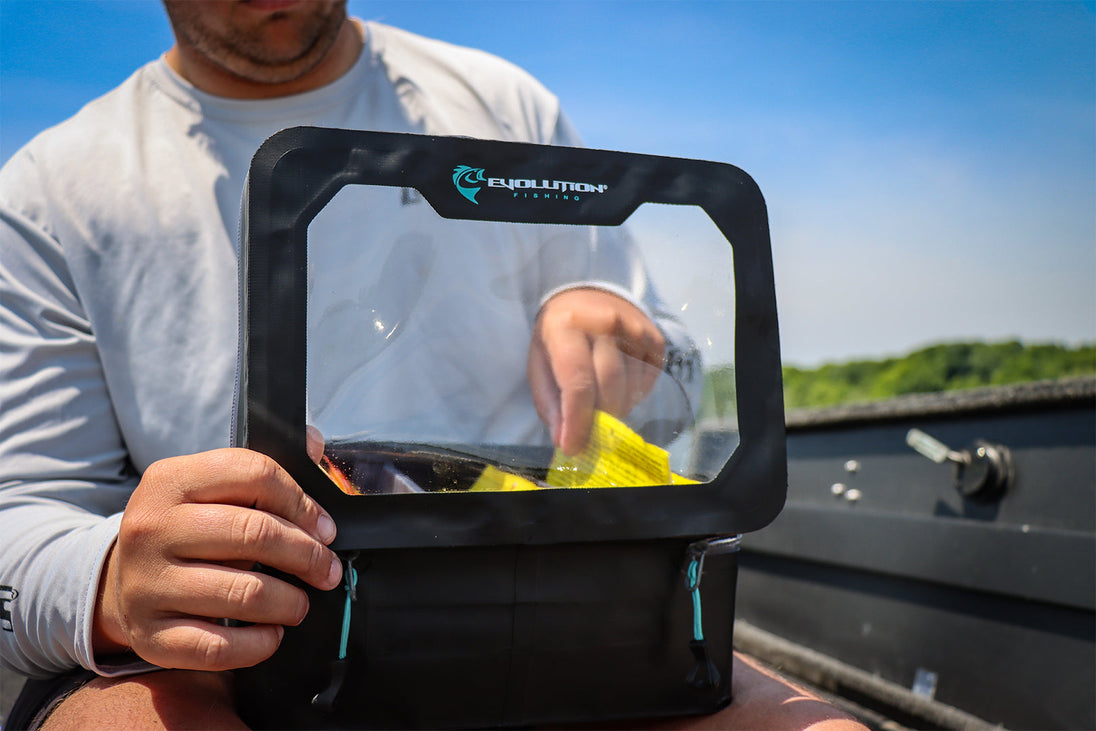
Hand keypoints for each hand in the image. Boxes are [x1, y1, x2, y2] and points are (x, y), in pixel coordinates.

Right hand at [94, 448, 341, 670]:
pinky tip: (271, 633)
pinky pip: (219, 647)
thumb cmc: (184, 530)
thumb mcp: (208, 487)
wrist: (118, 582)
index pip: (255, 474)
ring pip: (244, 594)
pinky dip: (259, 644)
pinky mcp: (151, 635)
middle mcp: (152, 528)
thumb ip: (262, 469)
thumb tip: (315, 443)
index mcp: (170, 480)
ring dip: (290, 602)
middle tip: (327, 569)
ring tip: (299, 602)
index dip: (303, 503)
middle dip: (307, 555)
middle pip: (254, 534)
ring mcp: (147, 584)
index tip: (325, 528)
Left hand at [528, 288, 664, 454]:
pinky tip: (619, 388)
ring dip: (617, 408)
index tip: (574, 448)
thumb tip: (564, 441)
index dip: (578, 422)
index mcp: (566, 327)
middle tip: (589, 431)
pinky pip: (649, 382)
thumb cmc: (558, 338)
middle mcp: (604, 323)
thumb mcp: (541, 364)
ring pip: (631, 388)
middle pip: (609, 388)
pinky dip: (634, 395)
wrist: (587, 296)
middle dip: (599, 419)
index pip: (578, 383)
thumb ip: (550, 404)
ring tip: (602, 405)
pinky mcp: (654, 337)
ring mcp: (634, 328)